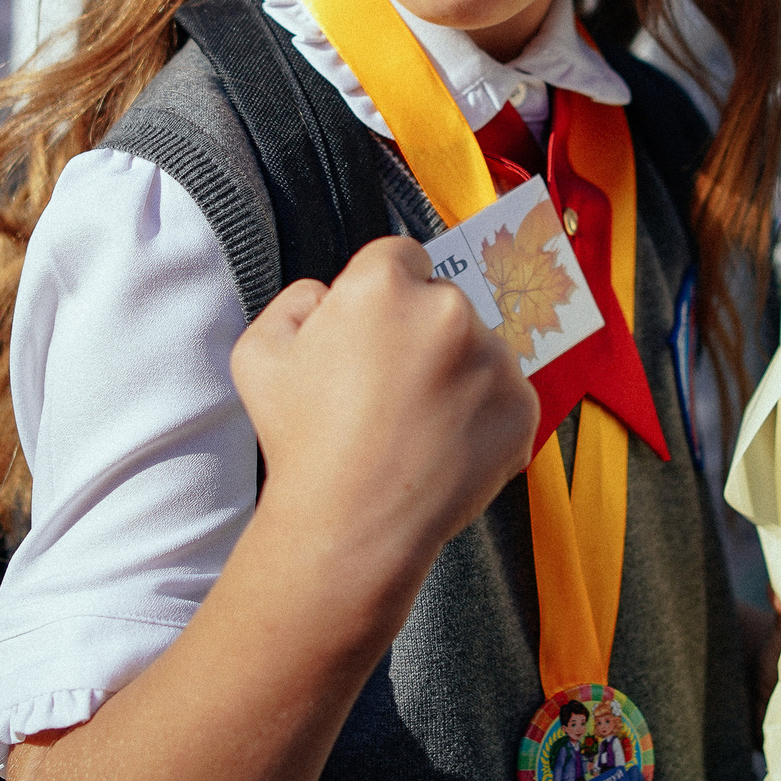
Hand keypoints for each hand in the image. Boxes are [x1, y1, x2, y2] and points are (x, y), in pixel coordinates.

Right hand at [230, 237, 537, 577]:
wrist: (351, 524)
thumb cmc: (302, 442)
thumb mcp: (258, 353)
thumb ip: (295, 300)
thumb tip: (327, 295)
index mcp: (384, 284)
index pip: (400, 256)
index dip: (383, 294)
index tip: (375, 332)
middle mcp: (448, 310)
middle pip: (441, 301)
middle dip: (419, 332)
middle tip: (387, 387)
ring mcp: (493, 359)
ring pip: (477, 348)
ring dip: (454, 373)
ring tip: (413, 424)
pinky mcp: (522, 406)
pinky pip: (505, 394)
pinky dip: (481, 414)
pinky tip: (441, 442)